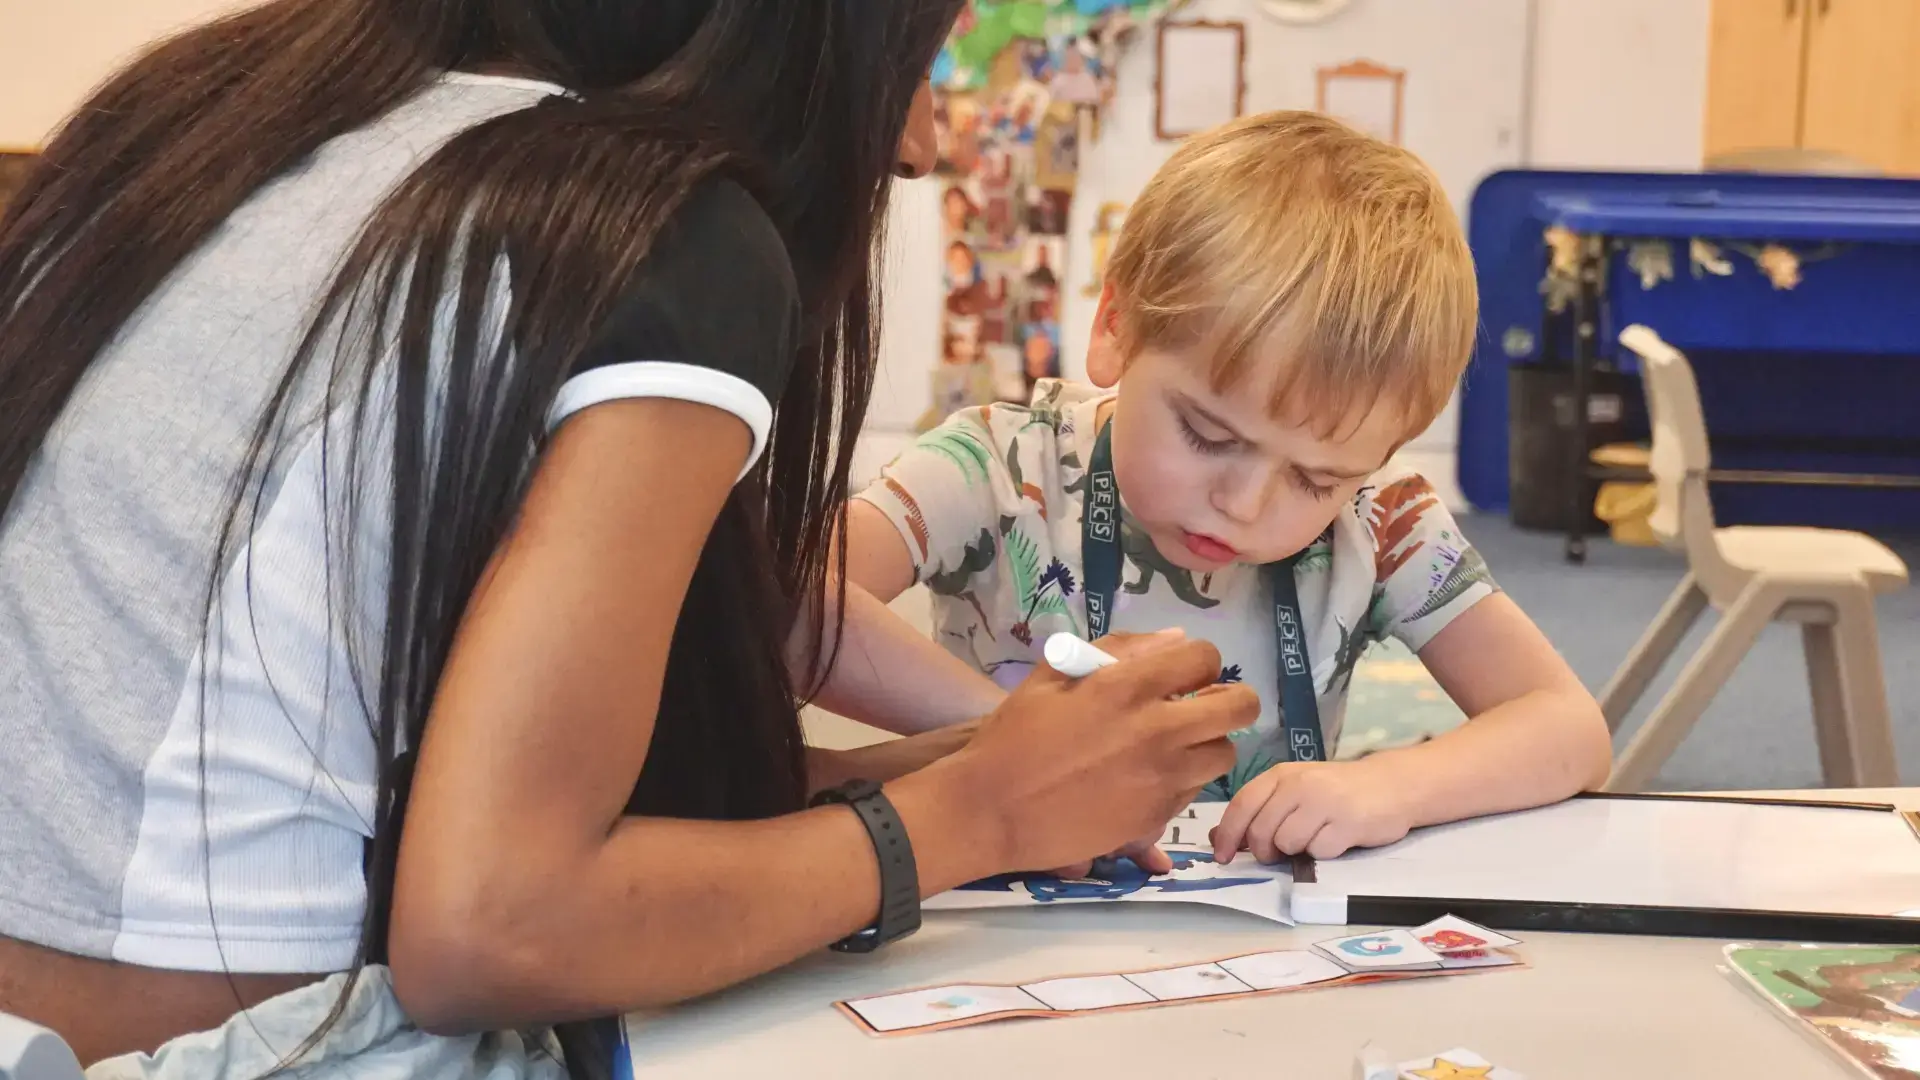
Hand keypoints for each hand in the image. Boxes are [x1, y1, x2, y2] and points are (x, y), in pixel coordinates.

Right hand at [942, 631, 1255, 876]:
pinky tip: (1147, 779)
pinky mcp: (1158, 816)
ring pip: (1224, 753)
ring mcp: (1162, 777)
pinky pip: (1194, 790)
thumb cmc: (1015, 736)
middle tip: (1201, 706)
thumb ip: (1118, 650)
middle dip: (1228, 700)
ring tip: (1175, 747)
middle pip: (1240, 707)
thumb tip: (1175, 639)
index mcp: (1127, 687)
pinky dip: (1181, 780)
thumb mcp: (1053, 674)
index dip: (1200, 662)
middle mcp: (1157, 730)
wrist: (991, 810)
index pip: (1205, 658)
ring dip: (1206, 744)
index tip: (1184, 674)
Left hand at [1209, 760, 1413, 861]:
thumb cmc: (1336, 791)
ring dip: (1298, 850)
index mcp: (1281, 774)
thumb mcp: (1294, 791)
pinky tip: (1337, 838)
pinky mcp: (1348, 823)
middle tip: (1282, 850)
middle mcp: (1299, 784)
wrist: (1391, 785)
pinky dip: (1324, 853)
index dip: (1228, 834)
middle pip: (1261, 831)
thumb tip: (1219, 838)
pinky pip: (1318, 852)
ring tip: (1316, 836)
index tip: (1222, 857)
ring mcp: (1324, 802)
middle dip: (1266, 850)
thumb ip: (1261, 811)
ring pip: (1288, 844)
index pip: (1242, 804)